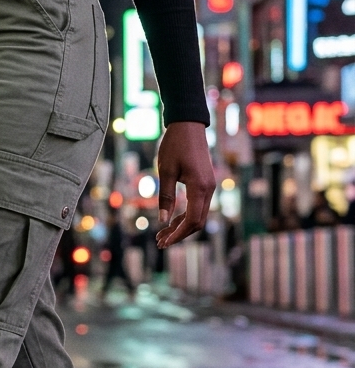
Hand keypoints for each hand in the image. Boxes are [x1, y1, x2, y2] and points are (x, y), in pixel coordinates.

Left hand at [155, 121, 214, 248]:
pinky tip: (171, 221)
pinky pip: (198, 206)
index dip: (178, 235)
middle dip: (179, 234)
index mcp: (199, 188)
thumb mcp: (165, 171)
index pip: (192, 221)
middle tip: (159, 242)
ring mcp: (209, 187)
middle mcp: (208, 190)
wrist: (188, 125)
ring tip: (162, 234)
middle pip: (197, 222)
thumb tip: (163, 221)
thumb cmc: (175, 145)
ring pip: (198, 215)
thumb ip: (165, 197)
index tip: (163, 243)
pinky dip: (185, 216)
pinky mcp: (206, 183)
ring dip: (181, 227)